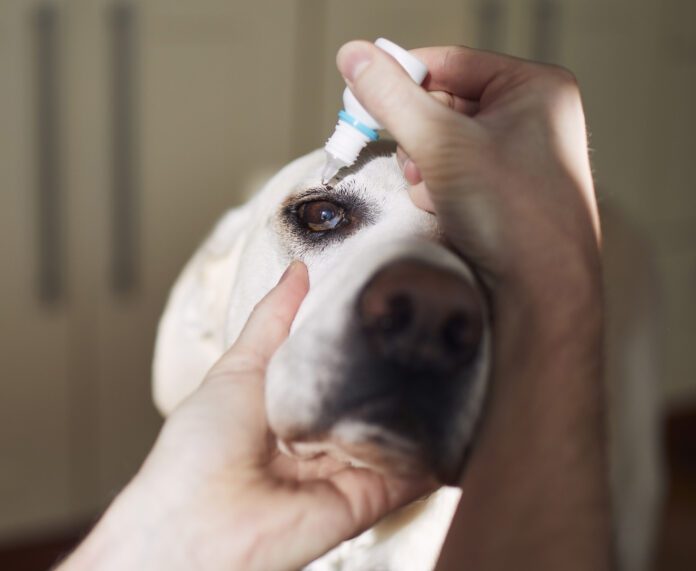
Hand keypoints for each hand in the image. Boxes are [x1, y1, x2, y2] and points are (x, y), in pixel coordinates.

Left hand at [59, 261, 430, 570]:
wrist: (198, 522)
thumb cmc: (202, 445)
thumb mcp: (241, 365)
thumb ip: (273, 319)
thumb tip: (299, 270)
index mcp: (298, 401)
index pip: (344, 361)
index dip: (367, 333)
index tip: (398, 298)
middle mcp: (327, 434)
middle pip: (376, 394)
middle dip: (402, 366)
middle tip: (436, 326)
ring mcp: (350, 465)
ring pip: (400, 430)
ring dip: (426, 405)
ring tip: (460, 363)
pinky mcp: (369, 497)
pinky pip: (411, 473)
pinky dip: (437, 452)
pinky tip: (461, 418)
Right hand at [336, 43, 609, 569]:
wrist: (543, 294)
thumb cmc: (513, 214)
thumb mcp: (441, 144)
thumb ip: (392, 97)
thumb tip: (354, 55)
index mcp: (535, 88)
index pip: (449, 62)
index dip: (404, 78)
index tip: (364, 94)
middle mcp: (533, 119)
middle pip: (444, 105)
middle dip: (418, 138)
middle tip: (412, 160)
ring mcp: (520, 158)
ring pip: (444, 144)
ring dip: (425, 168)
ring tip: (436, 193)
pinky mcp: (505, 193)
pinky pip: (454, 175)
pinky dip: (438, 190)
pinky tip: (447, 211)